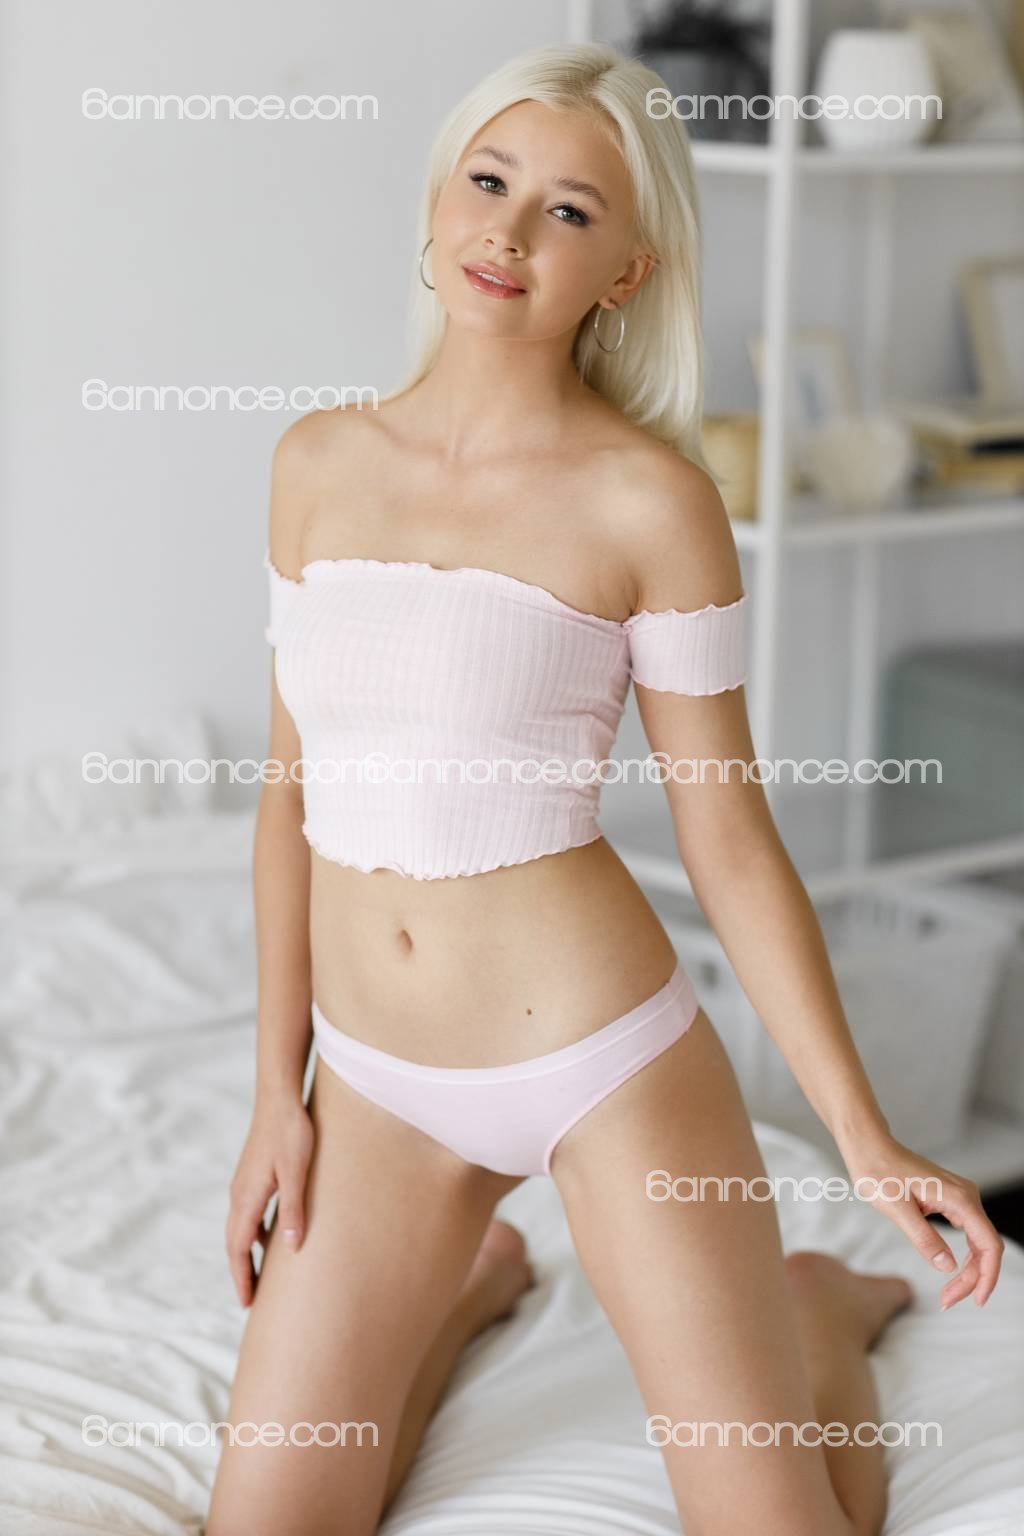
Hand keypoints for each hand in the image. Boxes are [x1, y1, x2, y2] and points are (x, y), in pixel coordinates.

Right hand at [225, 1092, 314, 1306]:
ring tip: (260, 1274)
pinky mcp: (252, 1175)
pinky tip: (271, 1236)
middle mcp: (239, 1194)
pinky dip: (253, 1233)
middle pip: (234, 1243)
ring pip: (240, 1228)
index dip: (242, 1276)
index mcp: (247, 1197)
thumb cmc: (291, 1132)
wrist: (279, 1097)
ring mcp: (243, 1184)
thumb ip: (293, 1208)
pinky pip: (248, 1213)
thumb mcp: (298, 1172)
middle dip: (241, 1271)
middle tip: (251, 1300)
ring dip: (246, 1253)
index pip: (238, 1248)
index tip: (247, 1303)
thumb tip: (291, 1246)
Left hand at [840, 1133, 1004, 1310]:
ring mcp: (960, 1197)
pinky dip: (962, 1256)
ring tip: (949, 1294)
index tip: (976, 1300)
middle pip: (986, 1247)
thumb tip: (948, 1267)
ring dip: (968, 1271)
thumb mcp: (897, 1209)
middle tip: (948, 1301)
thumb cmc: (878, 1172)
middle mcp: (966, 1196)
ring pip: (978, 1242)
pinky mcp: (950, 1200)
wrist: (868, 1148)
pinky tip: (951, 1272)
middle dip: (973, 1278)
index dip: (987, 1276)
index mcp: (959, 1198)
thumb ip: (924, 1238)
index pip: (989, 1244)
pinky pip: (967, 1234)